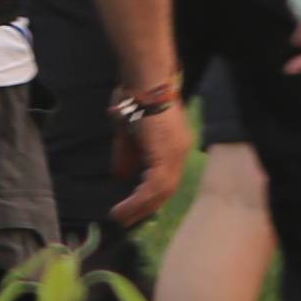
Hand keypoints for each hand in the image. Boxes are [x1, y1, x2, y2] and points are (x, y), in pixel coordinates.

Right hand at [109, 95, 194, 228]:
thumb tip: (120, 174)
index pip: (165, 178)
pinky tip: (124, 208)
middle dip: (144, 207)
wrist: (143, 80)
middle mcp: (180, 152)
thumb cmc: (135, 97)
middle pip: (166, 190)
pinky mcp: (167, 156)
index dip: (149, 195)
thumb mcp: (127, 132)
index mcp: (173, 146)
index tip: (133, 208)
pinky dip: (138, 201)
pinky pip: (154, 187)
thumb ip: (127, 155)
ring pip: (161, 192)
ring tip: (121, 217)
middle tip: (125, 220)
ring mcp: (176, 154)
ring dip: (140, 207)